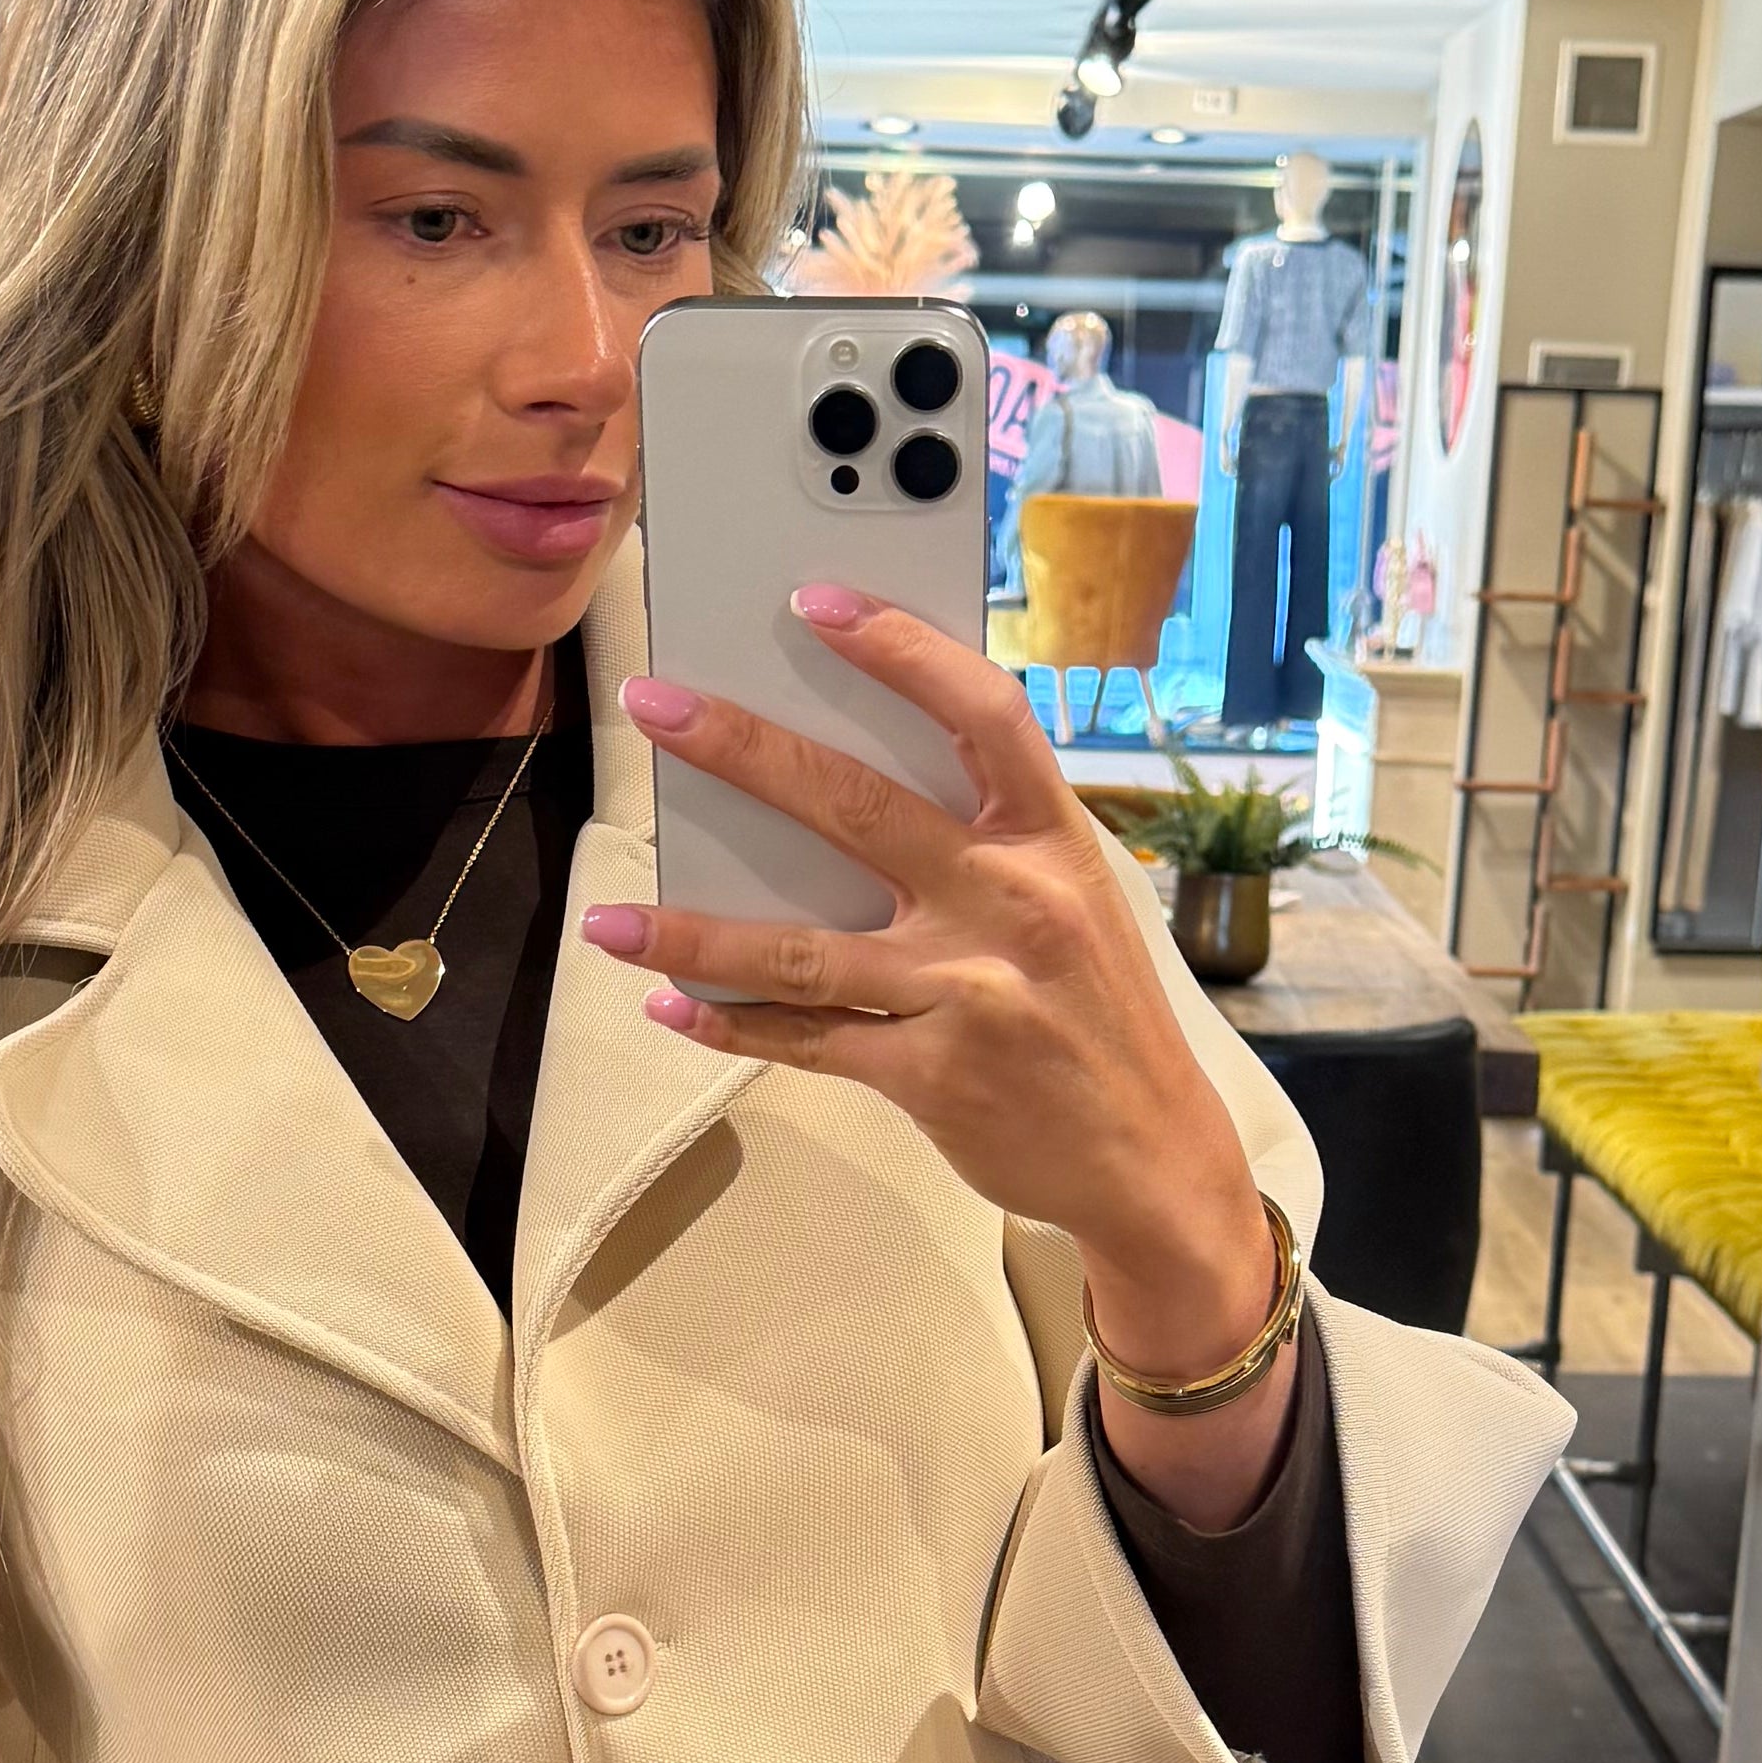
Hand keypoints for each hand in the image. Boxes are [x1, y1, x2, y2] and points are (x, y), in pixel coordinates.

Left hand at [592, 588, 1297, 1520]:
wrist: (1153, 1159)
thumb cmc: (1096, 1013)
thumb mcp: (1075, 901)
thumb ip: (983, 841)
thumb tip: (837, 784)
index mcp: (1052, 841)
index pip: (981, 715)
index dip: (901, 650)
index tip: (815, 603)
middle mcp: (1011, 905)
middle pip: (857, 808)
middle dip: (742, 750)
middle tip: (651, 707)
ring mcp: (967, 994)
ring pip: (802, 949)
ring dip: (692, 932)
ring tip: (608, 921)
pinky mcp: (932, 1076)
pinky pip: (809, 1040)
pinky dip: (734, 1024)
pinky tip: (670, 1006)